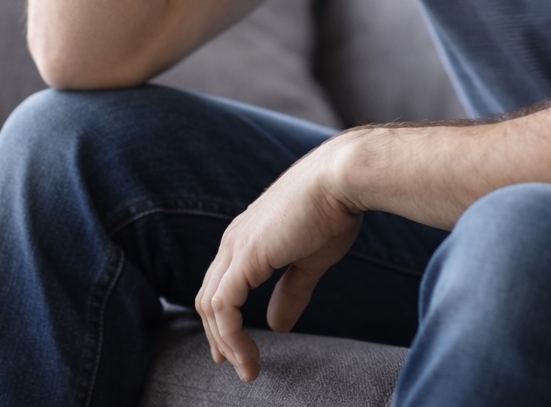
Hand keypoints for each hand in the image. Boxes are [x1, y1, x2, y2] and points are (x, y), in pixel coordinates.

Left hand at [196, 139, 363, 383]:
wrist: (342, 180)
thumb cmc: (333, 210)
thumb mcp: (309, 261)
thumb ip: (290, 292)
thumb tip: (276, 325)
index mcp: (246, 239)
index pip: (220, 287)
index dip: (222, 322)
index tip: (235, 352)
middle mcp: (233, 242)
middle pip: (208, 299)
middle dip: (219, 338)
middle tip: (240, 367)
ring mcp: (235, 248)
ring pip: (210, 306)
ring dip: (225, 344)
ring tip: (248, 369)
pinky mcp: (245, 257)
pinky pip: (223, 307)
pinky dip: (230, 336)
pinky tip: (248, 355)